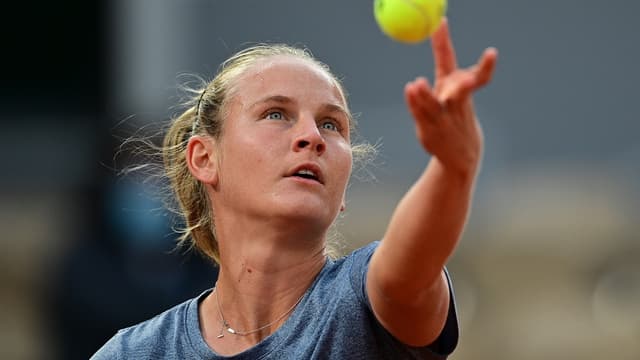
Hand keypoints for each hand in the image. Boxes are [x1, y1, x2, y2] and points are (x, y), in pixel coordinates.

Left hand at [404, 18, 496, 176]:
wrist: (460, 154)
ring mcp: (442, 119)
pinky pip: (419, 114)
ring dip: (426, 95)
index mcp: (461, 91)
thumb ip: (446, 60)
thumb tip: (439, 24)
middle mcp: (454, 104)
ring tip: (418, 84)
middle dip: (463, 86)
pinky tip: (410, 89)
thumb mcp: (452, 87)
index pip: (473, 75)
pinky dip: (414, 102)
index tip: (478, 44)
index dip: (478, 61)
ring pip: (435, 106)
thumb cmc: (454, 112)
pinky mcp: (429, 130)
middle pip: (459, 93)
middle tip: (467, 80)